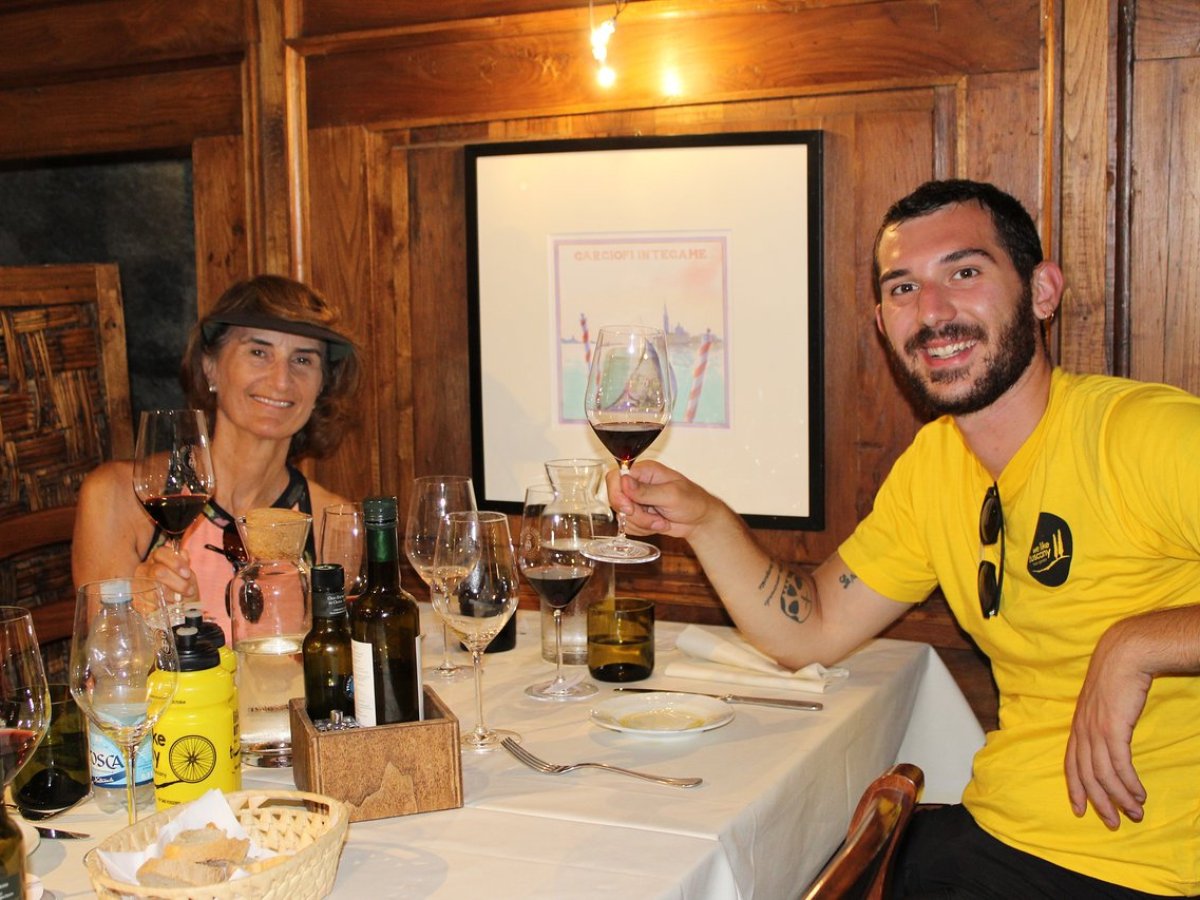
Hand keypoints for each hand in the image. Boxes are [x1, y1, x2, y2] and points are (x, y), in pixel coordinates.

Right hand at [134, 544, 198, 601]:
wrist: (177, 612)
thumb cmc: (183, 591)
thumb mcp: (188, 578)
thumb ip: (185, 566)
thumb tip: (183, 553)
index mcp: (157, 560)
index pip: (161, 553)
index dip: (175, 562)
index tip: (187, 574)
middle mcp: (145, 569)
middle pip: (158, 571)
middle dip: (176, 581)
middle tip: (188, 590)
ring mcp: (138, 585)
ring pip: (152, 587)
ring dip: (170, 595)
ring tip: (180, 600)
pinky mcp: (137, 601)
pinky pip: (147, 602)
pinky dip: (161, 605)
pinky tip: (169, 606)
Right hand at [603, 460, 718, 540]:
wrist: (699, 521)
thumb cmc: (692, 502)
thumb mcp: (671, 495)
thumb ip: (646, 490)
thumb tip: (624, 481)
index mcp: (645, 471)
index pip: (616, 477)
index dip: (617, 493)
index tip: (628, 508)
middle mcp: (637, 484)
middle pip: (616, 499)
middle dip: (635, 514)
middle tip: (655, 517)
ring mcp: (636, 500)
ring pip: (622, 516)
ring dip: (643, 523)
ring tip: (662, 520)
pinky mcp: (637, 515)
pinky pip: (628, 526)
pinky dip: (643, 529)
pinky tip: (659, 524)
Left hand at [1065, 623, 1149, 829]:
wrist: (1123, 656)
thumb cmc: (1116, 678)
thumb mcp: (1102, 704)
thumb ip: (1101, 723)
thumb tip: (1109, 740)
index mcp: (1077, 726)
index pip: (1070, 764)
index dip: (1074, 788)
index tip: (1079, 810)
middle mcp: (1082, 731)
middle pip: (1085, 775)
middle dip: (1099, 802)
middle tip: (1114, 823)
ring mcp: (1096, 730)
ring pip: (1103, 775)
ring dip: (1120, 797)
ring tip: (1135, 813)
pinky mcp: (1112, 729)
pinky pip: (1119, 764)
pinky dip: (1129, 783)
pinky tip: (1139, 794)